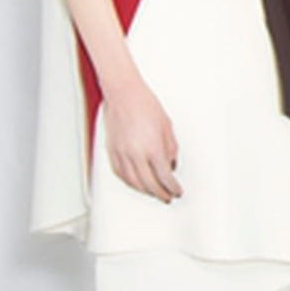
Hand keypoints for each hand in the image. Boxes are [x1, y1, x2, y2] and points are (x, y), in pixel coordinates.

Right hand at [102, 73, 182, 201]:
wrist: (124, 93)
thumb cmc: (145, 105)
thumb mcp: (167, 126)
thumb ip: (171, 148)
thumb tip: (171, 164)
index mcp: (152, 148)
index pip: (165, 177)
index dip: (172, 187)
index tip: (177, 191)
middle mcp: (136, 154)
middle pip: (149, 184)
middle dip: (160, 193)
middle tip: (167, 197)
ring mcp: (122, 154)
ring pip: (133, 182)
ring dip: (145, 191)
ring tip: (154, 193)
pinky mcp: (112, 151)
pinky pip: (121, 174)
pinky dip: (130, 182)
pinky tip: (136, 183)